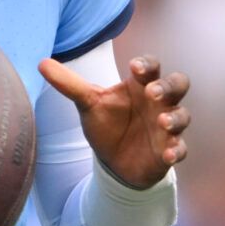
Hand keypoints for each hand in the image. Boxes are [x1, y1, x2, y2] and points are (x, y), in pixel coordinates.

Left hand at [38, 52, 188, 189]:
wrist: (113, 162)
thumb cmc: (106, 125)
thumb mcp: (87, 104)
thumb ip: (69, 84)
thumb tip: (41, 63)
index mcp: (140, 85)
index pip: (151, 66)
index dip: (147, 64)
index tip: (135, 67)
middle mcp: (158, 103)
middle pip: (178, 84)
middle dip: (168, 86)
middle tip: (152, 92)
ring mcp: (166, 127)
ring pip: (183, 116)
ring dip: (175, 118)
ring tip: (162, 122)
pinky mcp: (168, 151)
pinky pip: (180, 149)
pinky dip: (176, 150)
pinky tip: (167, 155)